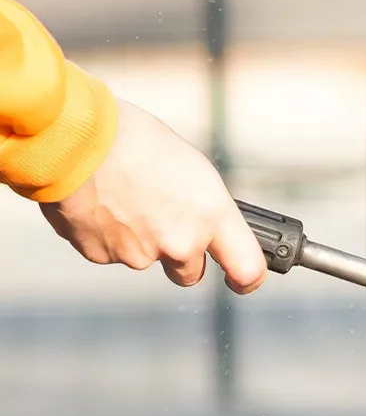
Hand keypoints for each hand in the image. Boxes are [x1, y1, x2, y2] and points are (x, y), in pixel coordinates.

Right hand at [40, 100, 266, 293]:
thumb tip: (205, 225)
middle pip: (190, 272)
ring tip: (120, 196)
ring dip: (138, 238)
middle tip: (159, 220)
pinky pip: (110, 252)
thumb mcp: (189, 166)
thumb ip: (203, 206)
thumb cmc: (130, 137)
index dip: (246, 281)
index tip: (238, 281)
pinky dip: (105, 233)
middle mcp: (182, 242)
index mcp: (211, 215)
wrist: (68, 133)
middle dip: (179, 256)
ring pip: (147, 259)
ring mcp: (141, 254)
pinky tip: (97, 202)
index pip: (248, 270)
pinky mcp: (103, 256)